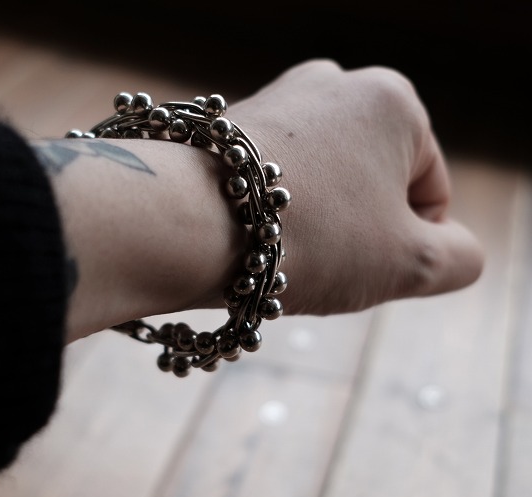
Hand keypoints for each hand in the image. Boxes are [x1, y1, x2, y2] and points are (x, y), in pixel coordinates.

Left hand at [230, 59, 483, 314]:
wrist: (184, 226)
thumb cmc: (307, 240)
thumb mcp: (408, 264)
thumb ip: (457, 258)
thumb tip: (455, 251)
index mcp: (393, 102)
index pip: (427, 194)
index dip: (404, 246)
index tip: (362, 265)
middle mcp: (333, 85)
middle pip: (369, 188)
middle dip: (355, 235)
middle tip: (322, 262)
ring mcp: (275, 102)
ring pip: (319, 189)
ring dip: (312, 229)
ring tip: (279, 249)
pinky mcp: (228, 131)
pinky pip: (270, 186)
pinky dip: (268, 218)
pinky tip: (246, 236)